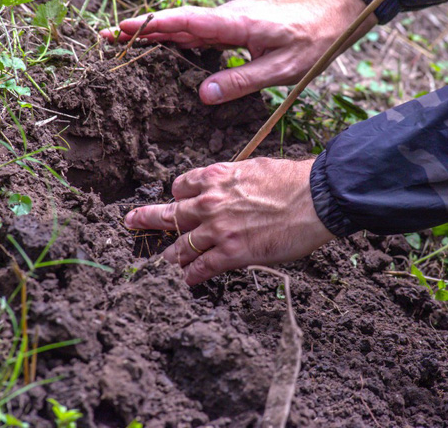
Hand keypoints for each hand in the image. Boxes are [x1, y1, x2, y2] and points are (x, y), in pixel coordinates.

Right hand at [101, 0, 375, 104]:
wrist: (333, 16)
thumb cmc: (311, 42)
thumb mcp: (279, 69)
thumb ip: (241, 81)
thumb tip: (203, 96)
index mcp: (234, 23)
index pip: (184, 22)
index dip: (152, 27)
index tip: (122, 29)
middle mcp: (227, 17)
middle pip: (177, 22)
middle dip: (142, 29)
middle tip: (107, 38)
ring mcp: (230, 19)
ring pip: (186, 26)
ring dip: (156, 33)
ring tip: (125, 42)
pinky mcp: (236, 25)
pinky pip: (200, 31)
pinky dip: (178, 37)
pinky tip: (166, 48)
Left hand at [124, 158, 333, 284]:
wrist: (316, 198)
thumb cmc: (294, 180)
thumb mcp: (256, 168)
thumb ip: (235, 180)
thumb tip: (234, 187)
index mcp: (216, 177)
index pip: (182, 185)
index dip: (178, 195)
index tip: (178, 201)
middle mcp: (210, 202)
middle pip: (169, 214)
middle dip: (146, 219)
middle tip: (130, 222)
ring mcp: (218, 230)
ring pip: (181, 246)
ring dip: (171, 255)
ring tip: (164, 261)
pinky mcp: (231, 254)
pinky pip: (201, 268)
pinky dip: (191, 276)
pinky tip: (186, 281)